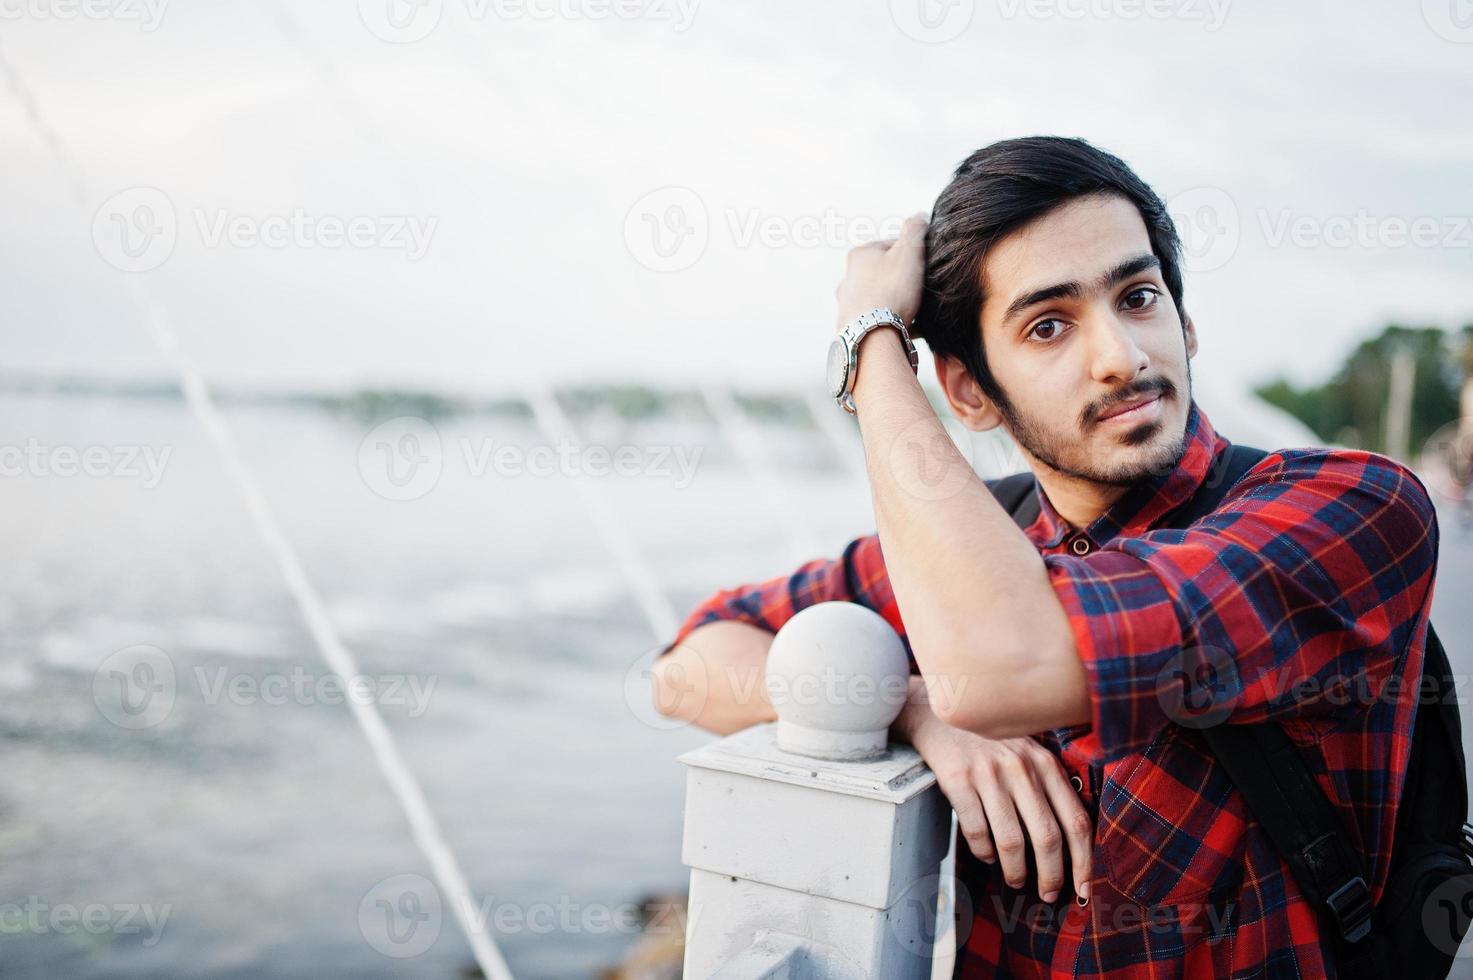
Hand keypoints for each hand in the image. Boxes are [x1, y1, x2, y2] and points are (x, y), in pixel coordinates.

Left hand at [834, 213, 927, 331]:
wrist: (871, 335)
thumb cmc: (891, 290)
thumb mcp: (909, 251)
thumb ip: (915, 230)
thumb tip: (918, 217)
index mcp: (859, 255)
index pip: (890, 246)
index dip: (912, 254)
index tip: (924, 266)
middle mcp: (848, 278)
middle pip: (883, 273)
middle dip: (902, 279)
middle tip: (921, 289)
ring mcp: (847, 304)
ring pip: (880, 297)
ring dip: (897, 302)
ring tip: (915, 311)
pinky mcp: (852, 327)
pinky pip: (877, 320)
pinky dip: (891, 322)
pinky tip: (908, 328)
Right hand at [904, 694, 1092, 902]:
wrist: (941, 715)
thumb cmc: (990, 742)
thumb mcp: (1028, 753)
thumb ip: (1048, 786)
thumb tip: (1069, 845)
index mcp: (1045, 763)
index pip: (1076, 820)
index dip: (1084, 860)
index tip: (1082, 887)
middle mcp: (1021, 768)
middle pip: (1047, 837)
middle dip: (1051, 874)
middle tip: (1048, 893)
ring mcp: (989, 773)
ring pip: (1011, 840)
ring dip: (1016, 870)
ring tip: (1016, 879)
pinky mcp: (958, 778)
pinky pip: (976, 830)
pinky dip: (983, 852)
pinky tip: (986, 855)